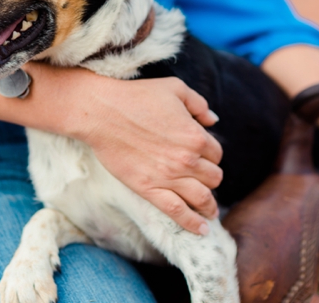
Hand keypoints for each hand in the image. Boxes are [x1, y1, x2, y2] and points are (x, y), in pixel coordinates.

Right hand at [62, 75, 222, 235]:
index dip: (211, 154)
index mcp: (196, 135)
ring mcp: (169, 177)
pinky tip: (201, 229)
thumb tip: (213, 120)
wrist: (102, 112)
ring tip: (209, 210)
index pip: (216, 153)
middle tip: (202, 178)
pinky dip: (192, 223)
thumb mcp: (175, 88)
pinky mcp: (149, 189)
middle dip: (210, 177)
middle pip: (213, 178)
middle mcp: (187, 159)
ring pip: (202, 198)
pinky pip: (178, 212)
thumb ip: (199, 104)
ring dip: (209, 205)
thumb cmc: (137, 96)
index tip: (202, 156)